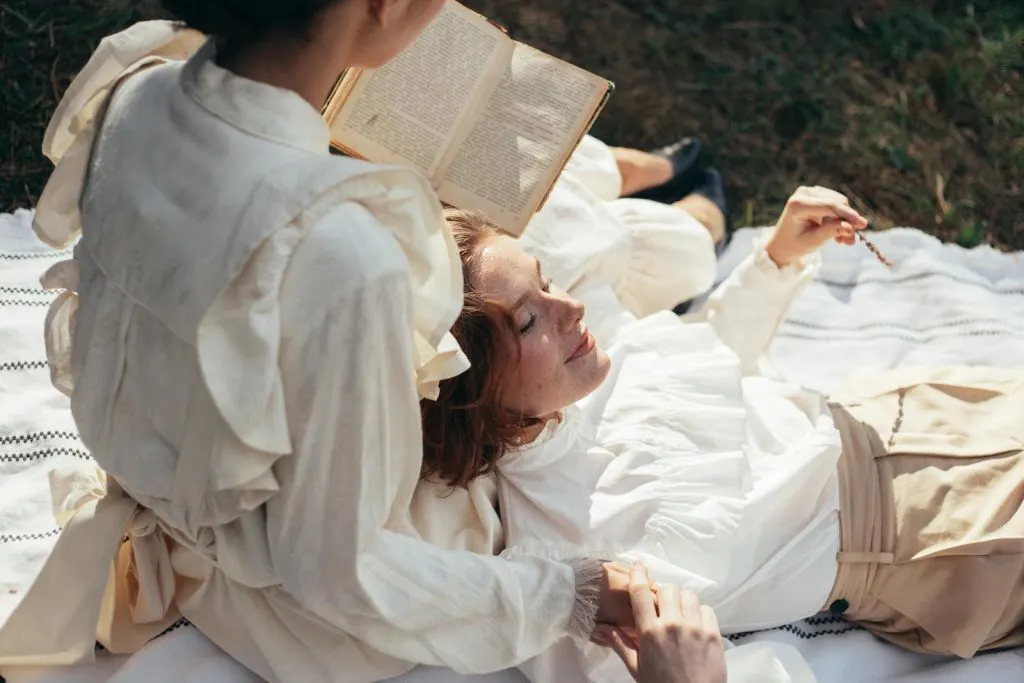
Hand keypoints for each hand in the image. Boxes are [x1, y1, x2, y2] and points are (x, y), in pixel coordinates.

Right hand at [593, 563, 725, 682]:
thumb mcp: (637, 668)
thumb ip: (619, 643)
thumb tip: (599, 628)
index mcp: (650, 633)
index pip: (640, 592)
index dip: (638, 574)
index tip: (638, 565)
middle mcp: (673, 625)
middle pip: (667, 589)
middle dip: (663, 595)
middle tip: (662, 606)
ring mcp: (695, 628)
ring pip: (688, 595)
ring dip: (682, 601)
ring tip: (679, 615)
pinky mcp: (713, 634)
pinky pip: (706, 609)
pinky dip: (700, 613)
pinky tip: (695, 626)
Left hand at [764, 185, 867, 266]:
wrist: (783, 243)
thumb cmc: (795, 244)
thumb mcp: (813, 241)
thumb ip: (831, 232)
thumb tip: (851, 227)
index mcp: (797, 204)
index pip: (829, 206)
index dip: (848, 215)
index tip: (863, 225)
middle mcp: (803, 193)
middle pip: (837, 202)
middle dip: (846, 221)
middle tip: (849, 241)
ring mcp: (810, 191)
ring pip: (839, 202)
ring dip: (844, 221)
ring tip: (842, 240)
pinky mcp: (816, 194)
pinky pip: (836, 203)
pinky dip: (840, 218)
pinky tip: (839, 233)